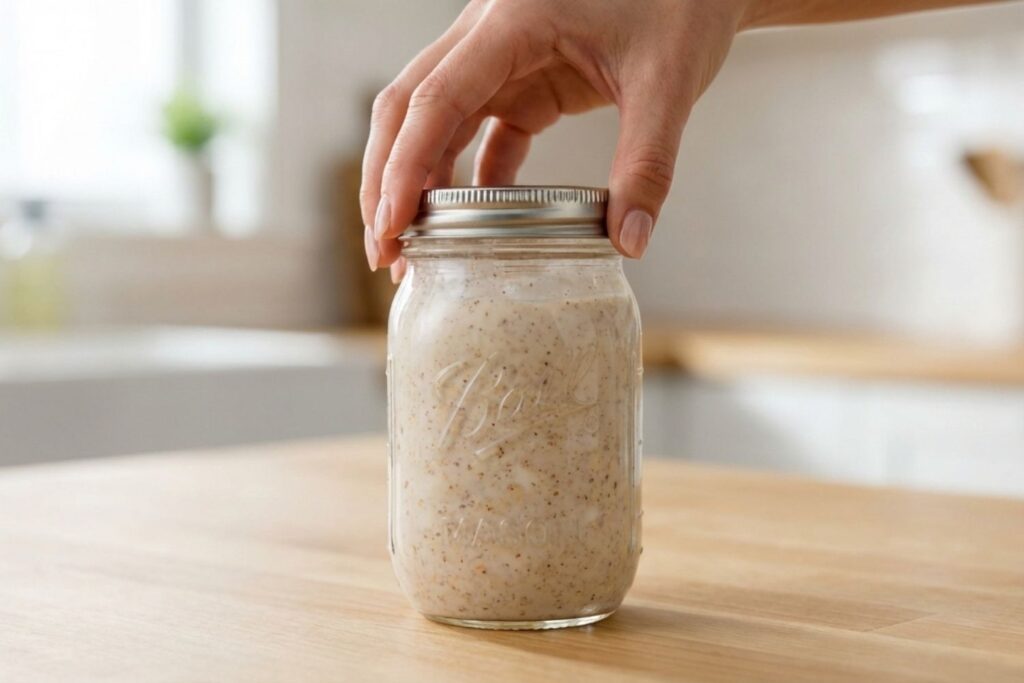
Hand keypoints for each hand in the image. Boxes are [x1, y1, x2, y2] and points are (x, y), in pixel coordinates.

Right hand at [361, 0, 750, 272]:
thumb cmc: (682, 6)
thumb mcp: (668, 83)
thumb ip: (647, 163)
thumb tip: (629, 240)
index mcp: (512, 20)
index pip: (436, 99)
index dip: (403, 166)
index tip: (391, 226)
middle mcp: (489, 35)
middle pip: (409, 110)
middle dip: (386, 181)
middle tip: (385, 251)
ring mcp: (500, 60)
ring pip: (434, 124)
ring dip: (418, 186)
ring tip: (413, 251)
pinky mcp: (522, 83)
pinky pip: (480, 135)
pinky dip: (469, 182)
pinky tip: (469, 230)